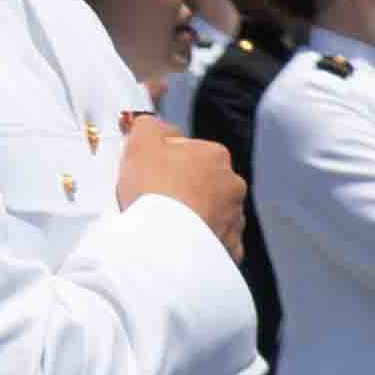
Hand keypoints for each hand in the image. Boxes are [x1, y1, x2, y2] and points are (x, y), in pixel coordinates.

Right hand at [118, 113, 245, 242]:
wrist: (164, 245)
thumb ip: (149, 126)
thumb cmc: (154, 190)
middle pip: (203, 184)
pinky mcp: (231, 249)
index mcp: (215, 155)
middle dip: (184, 191)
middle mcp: (233, 185)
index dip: (166, 163)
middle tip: (156, 203)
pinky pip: (214, 243)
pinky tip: (179, 246)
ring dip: (194, 218)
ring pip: (211, 214)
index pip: (190, 151)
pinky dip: (199, 244)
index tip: (150, 176)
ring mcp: (234, 219)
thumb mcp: (140, 142)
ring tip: (166, 228)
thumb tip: (153, 125)